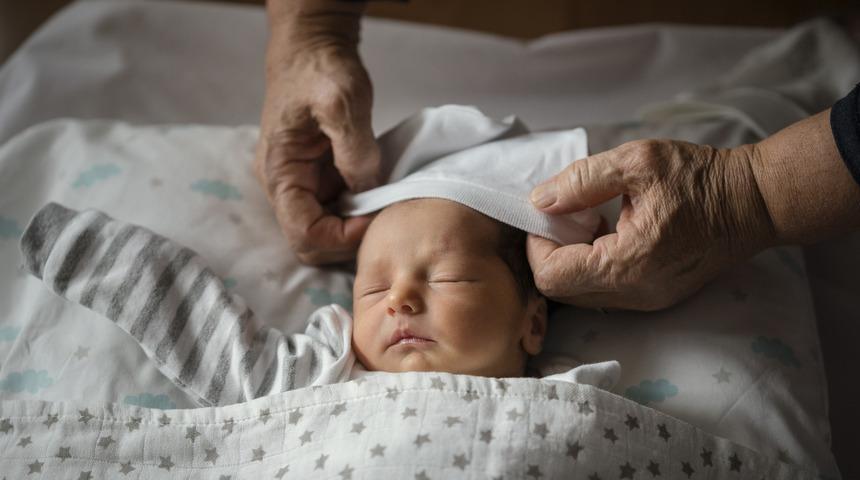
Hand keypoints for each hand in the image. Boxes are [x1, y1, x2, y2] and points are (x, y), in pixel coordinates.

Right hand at [255, 5, 379, 264]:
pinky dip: (361, 210)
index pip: (304, 234)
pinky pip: (340, 210)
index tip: (375, 218)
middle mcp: (287, 187)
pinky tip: (381, 194)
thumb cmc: (320, 69)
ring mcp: (304, 185)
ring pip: (328, 230)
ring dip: (356, 227)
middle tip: (384, 218)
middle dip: (349, 239)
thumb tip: (368, 190)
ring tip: (385, 205)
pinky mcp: (321, 178)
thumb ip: (354, 149)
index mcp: (280, 173)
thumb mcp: (341, 100)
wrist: (313, 48)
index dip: (342, 237)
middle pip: (313, 242)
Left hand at [526, 139, 774, 310]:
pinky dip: (593, 265)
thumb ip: (581, 181)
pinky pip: (604, 292)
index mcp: (626, 265)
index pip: (551, 277)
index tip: (550, 212)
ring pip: (580, 295)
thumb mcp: (636, 163)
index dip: (537, 244)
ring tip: (591, 222)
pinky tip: (610, 232)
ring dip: (572, 260)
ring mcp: (646, 301)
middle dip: (552, 252)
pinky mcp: (654, 298)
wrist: (754, 202)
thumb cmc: (698, 178)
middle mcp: (634, 294)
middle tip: (569, 216)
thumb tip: (539, 201)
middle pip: (561, 291)